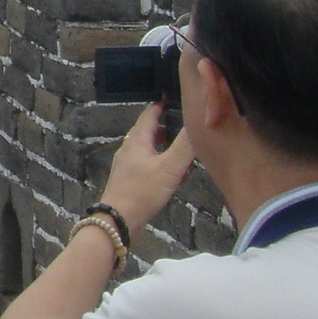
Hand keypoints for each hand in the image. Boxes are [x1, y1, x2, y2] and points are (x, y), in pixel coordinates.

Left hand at [99, 102, 196, 235]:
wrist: (120, 218)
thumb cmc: (143, 190)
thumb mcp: (170, 167)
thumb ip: (185, 145)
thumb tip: (197, 123)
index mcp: (137, 140)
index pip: (149, 114)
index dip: (162, 105)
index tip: (176, 99)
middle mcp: (130, 148)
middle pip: (150, 132)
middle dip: (169, 130)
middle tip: (188, 131)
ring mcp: (128, 164)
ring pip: (151, 149)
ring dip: (168, 150)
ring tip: (186, 156)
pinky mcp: (130, 179)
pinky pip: (149, 165)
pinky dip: (163, 165)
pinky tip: (175, 177)